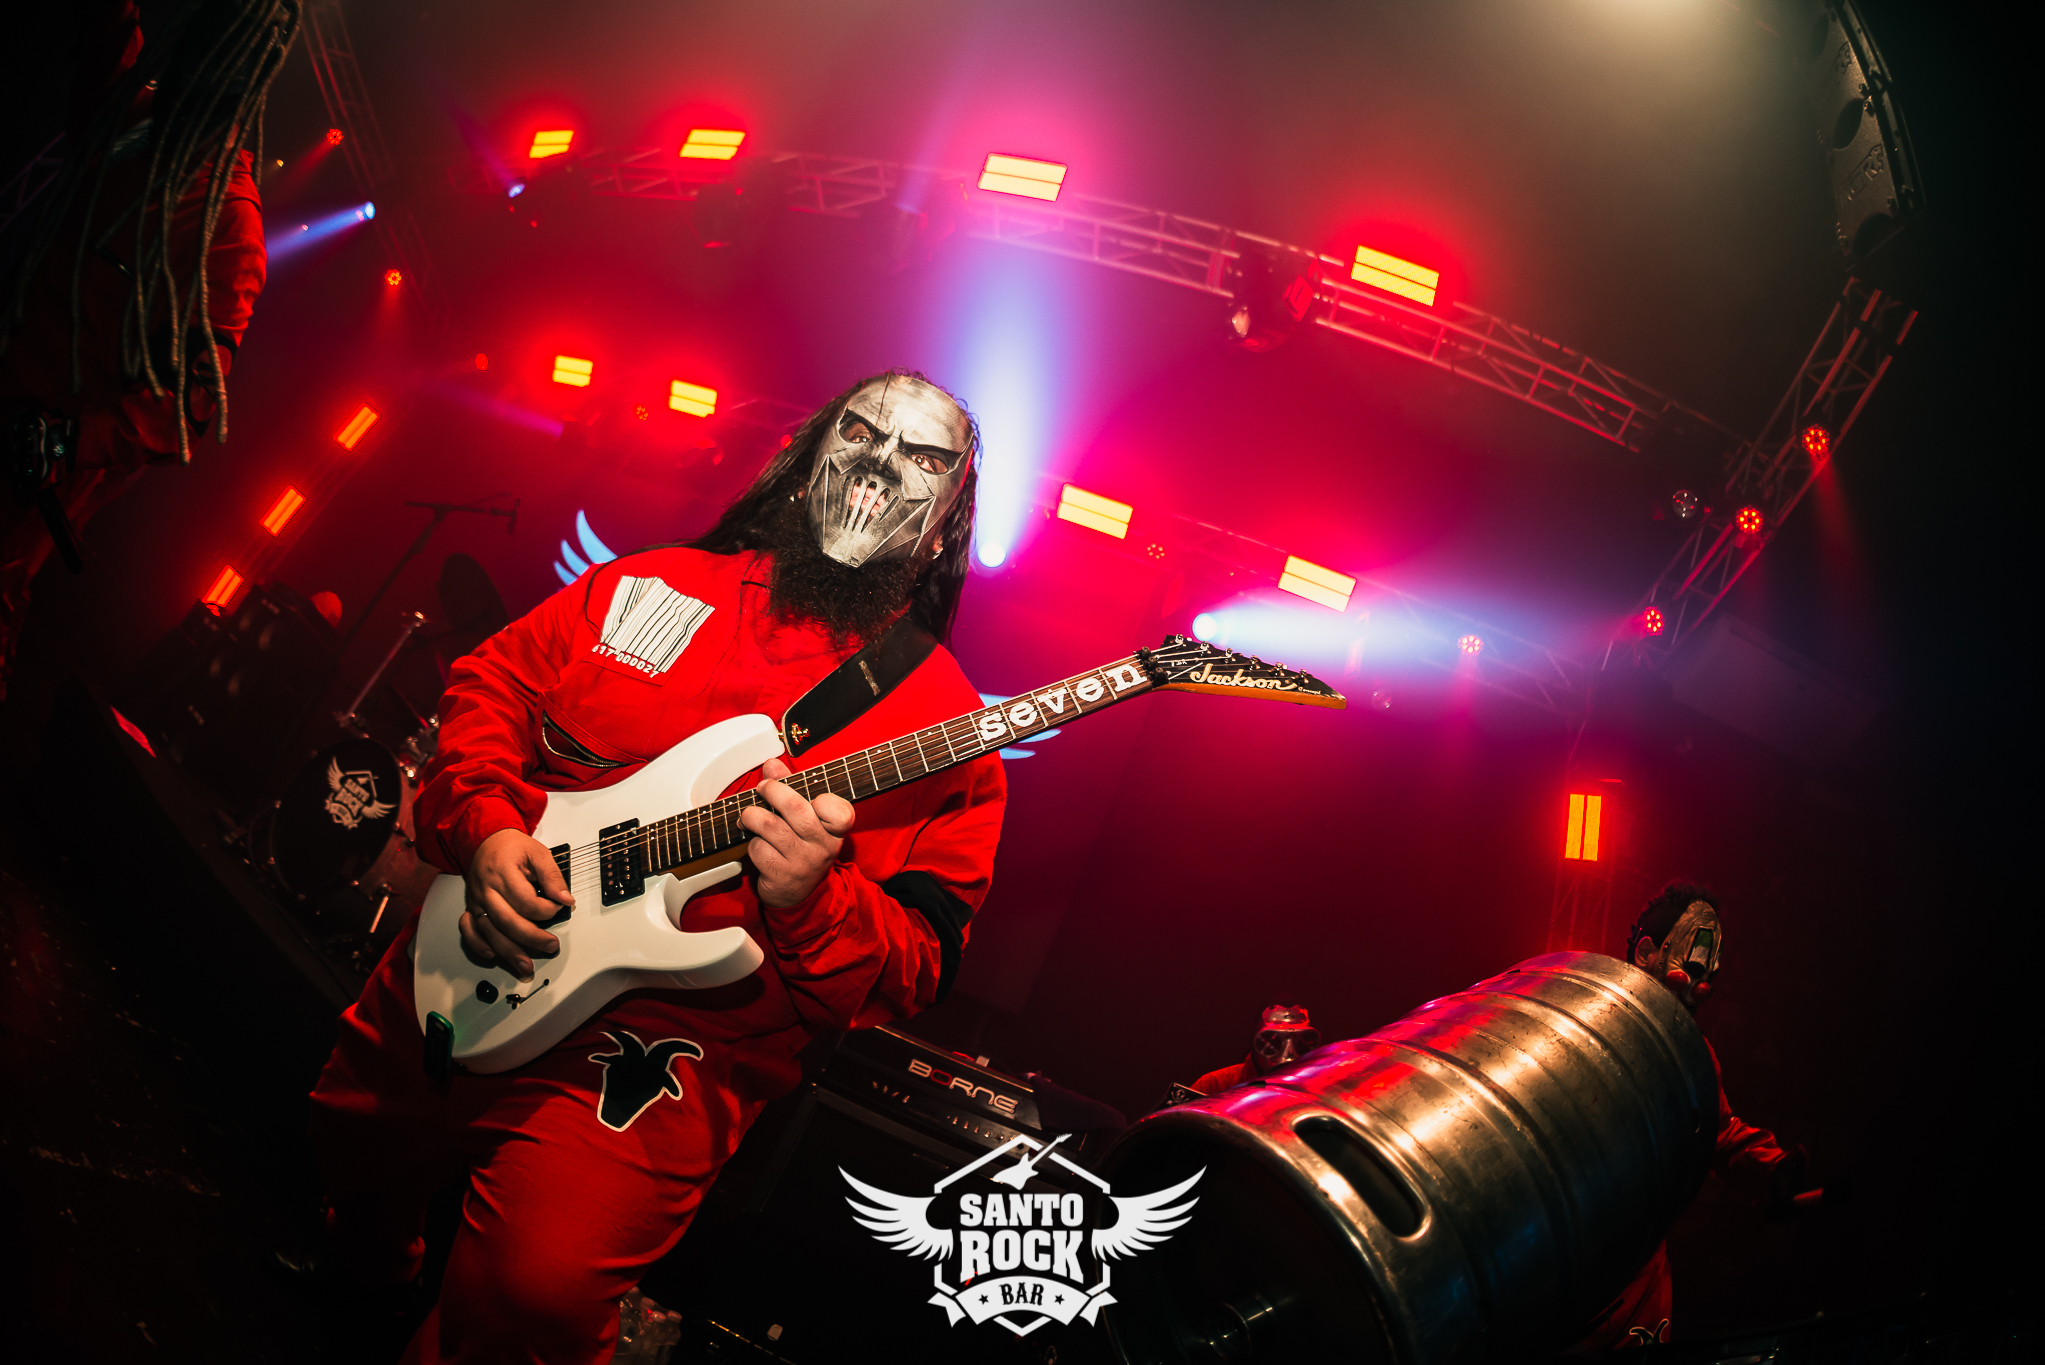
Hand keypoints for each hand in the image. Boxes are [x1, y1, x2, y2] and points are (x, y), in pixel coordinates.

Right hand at [459, 829, 574, 979]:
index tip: (558, 907)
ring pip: (489, 931)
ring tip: (526, 966)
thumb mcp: (538, 852)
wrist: (487, 841)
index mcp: (503, 873)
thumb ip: (552, 876)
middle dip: (531, 938)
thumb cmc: (513, 848)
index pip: (525, 901)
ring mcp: (477, 901)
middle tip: (551, 945)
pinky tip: (492, 955)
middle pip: (507, 921)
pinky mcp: (472, 908)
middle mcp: (487, 890)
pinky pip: (469, 930)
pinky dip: (477, 945)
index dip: (546, 909)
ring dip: (507, 952)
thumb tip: (565, 899)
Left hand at [740, 757, 853, 907]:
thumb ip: (791, 787)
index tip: (811, 797)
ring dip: (752, 816)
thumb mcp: (805, 817)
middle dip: (773, 791)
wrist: (798, 894)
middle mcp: (822, 847)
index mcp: (834, 831)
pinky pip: (758, 849)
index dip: (825, 801)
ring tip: (748, 816)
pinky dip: (751, 843)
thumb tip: (772, 764)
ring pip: (770, 827)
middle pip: (796, 809)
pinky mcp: (781, 876)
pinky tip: (757, 844)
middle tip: (763, 787)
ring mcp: (802, 863)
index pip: (841, 813)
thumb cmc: (802, 846)